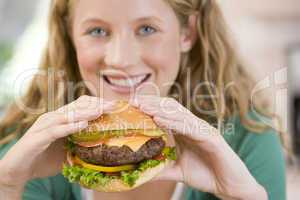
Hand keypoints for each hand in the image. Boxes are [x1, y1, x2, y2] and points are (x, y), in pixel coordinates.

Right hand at [0, 96, 115, 188]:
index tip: (114, 106)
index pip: (81, 105)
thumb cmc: (44, 158)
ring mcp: (44, 126)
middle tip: (114, 106)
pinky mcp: (37, 138)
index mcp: (60, 118)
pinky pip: (56, 130)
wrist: (19, 170)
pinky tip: (84, 125)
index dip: (97, 103)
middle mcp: (53, 118)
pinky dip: (70, 127)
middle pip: (77, 106)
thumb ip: (81, 145)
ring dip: (86, 113)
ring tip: (102, 111)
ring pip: (68, 115)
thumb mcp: (67, 150)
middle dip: (97, 105)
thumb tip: (101, 147)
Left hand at [130, 95, 266, 199]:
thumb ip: (160, 169)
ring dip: (159, 110)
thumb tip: (140, 172)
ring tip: (142, 107)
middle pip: (170, 108)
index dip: (149, 108)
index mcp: (184, 131)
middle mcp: (193, 126)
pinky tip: (159, 120)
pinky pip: (190, 128)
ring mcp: (202, 130)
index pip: (165, 113)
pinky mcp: (211, 138)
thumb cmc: (205, 175)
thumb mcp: (177, 171)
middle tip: (133, 101)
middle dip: (151, 103)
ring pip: (179, 115)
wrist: (229, 186)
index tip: (131, 106)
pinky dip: (174, 122)